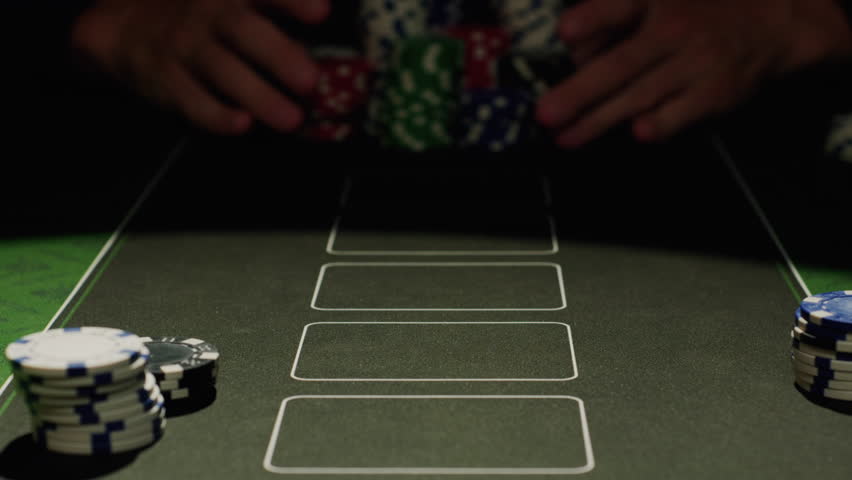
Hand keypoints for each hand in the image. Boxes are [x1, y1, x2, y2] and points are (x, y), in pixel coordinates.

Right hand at [71, 0, 329, 134]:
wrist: (124, 21)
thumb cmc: (202, 10)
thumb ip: (275, 12)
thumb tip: (318, 46)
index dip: (291, 1)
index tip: (322, 12)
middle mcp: (207, 11)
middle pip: (245, 31)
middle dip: (279, 55)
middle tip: (310, 81)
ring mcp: (184, 45)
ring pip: (223, 71)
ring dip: (259, 96)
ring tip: (291, 120)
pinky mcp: (166, 78)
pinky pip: (192, 100)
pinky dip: (216, 115)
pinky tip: (241, 125)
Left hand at [537, 0, 851, 147]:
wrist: (774, 18)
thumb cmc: (700, 7)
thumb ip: (614, 15)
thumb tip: (575, 48)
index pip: (618, 6)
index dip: (592, 17)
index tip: (565, 32)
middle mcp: (673, 28)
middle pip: (620, 63)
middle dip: (579, 92)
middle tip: (546, 113)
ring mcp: (694, 62)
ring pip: (639, 96)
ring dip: (599, 120)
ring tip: (567, 138)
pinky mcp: (714, 92)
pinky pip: (679, 113)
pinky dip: (657, 124)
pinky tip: (636, 133)